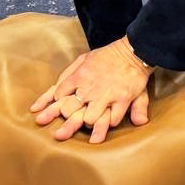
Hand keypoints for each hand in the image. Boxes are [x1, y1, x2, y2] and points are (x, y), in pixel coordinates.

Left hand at [30, 37, 152, 143]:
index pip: (58, 93)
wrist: (131, 52)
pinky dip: (108, 124)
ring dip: (88, 123)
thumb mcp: (83, 59)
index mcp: (79, 76)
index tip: (53, 108)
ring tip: (87, 127)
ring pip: (89, 119)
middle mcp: (89, 88)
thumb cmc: (106, 56)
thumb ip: (68, 74)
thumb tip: (54, 95)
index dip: (54, 103)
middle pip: (69, 109)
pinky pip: (112, 120)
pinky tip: (106, 125)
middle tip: (60, 132)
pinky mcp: (122, 100)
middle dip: (65, 120)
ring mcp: (105, 95)